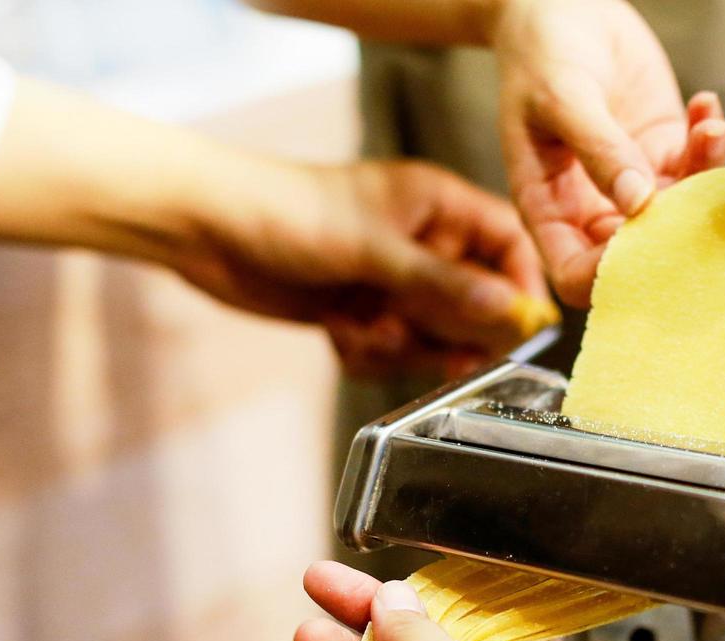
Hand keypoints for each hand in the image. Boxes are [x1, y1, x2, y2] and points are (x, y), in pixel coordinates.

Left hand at [178, 158, 553, 379]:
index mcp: (436, 205)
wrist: (205, 231)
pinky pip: (391, 351)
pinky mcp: (361, 311)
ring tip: (365, 329)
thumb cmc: (287, 212)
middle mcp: (421, 243)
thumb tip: (509, 312)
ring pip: (430, 335)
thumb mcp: (374, 250)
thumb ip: (443, 284)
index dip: (519, 286)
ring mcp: (390, 280)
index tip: (517, 328)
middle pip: (474, 301)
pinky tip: (338, 332)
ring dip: (400, 346)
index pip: (507, 243)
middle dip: (446, 329)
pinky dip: (368, 352)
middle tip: (417, 332)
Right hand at [490, 0, 724, 305]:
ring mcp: (632, 182)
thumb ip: (598, 150)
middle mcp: (592, 207)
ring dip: (702, 180)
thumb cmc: (541, 52)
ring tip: (706, 129)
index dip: (610, 275)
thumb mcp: (562, 98)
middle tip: (699, 194)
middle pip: (638, 255)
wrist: (561, 7)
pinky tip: (704, 108)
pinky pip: (696, 168)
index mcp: (550, 209)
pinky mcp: (663, 151)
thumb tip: (638, 203)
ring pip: (679, 215)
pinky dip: (709, 143)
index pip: (577, 275)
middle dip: (675, 233)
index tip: (645, 240)